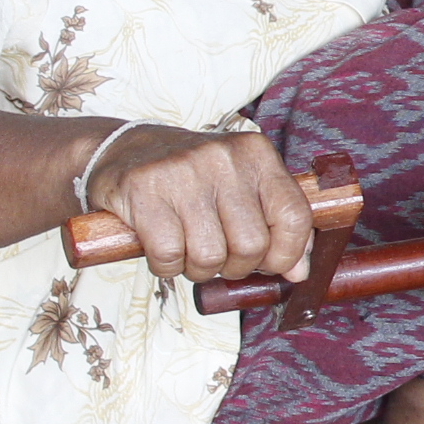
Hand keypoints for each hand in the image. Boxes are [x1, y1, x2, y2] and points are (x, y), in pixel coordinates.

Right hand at [82, 124, 314, 280]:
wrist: (124, 151)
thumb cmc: (194, 179)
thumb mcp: (243, 188)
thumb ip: (276, 225)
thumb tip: (299, 273)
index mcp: (257, 154)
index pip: (294, 216)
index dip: (287, 254)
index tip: (271, 264)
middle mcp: (224, 158)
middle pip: (251, 245)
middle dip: (236, 266)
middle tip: (220, 256)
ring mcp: (182, 172)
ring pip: (210, 256)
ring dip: (200, 269)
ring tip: (190, 250)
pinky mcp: (144, 191)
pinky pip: (169, 256)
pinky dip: (167, 267)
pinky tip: (165, 249)